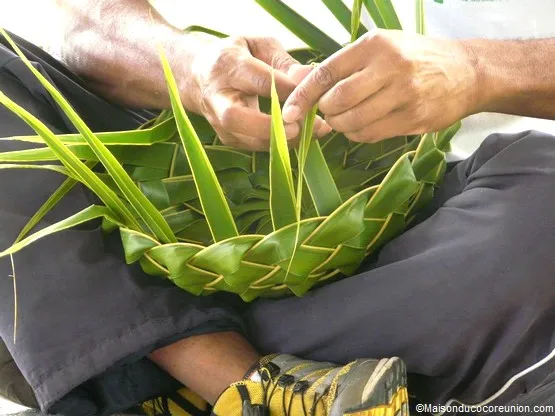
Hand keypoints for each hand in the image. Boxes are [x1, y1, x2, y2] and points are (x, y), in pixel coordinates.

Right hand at [184, 36, 330, 149]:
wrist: (200, 76)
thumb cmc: (238, 56)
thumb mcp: (259, 46)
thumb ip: (284, 61)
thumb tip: (308, 76)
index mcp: (227, 65)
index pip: (257, 80)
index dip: (285, 88)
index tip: (311, 91)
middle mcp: (218, 97)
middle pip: (236, 117)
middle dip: (270, 125)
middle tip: (299, 126)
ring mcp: (220, 122)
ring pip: (248, 138)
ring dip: (283, 139)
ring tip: (313, 130)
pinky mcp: (229, 139)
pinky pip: (257, 146)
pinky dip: (282, 143)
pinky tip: (304, 134)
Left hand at [282, 30, 478, 142]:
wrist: (466, 72)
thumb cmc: (415, 57)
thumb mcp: (382, 46)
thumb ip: (345, 65)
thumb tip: (302, 86)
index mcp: (375, 45)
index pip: (326, 73)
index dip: (302, 96)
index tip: (289, 113)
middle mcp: (389, 67)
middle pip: (336, 102)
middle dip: (326, 113)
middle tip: (331, 111)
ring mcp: (404, 95)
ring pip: (352, 123)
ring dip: (341, 126)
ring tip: (348, 117)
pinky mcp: (413, 119)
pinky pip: (370, 135)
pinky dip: (358, 134)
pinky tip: (364, 124)